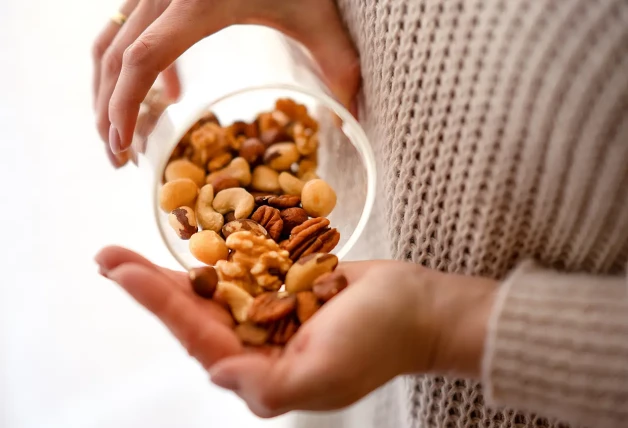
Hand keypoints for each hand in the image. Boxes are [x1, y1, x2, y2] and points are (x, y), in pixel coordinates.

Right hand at [91, 0, 359, 160]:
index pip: (143, 60)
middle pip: (115, 57)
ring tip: (123, 132)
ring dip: (109, 90)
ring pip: (111, 40)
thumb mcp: (319, 16)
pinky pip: (130, 26)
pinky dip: (134, 64)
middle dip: (108, 112)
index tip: (124, 146)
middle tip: (119, 157)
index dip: (124, 106)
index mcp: (199, 4)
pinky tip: (168, 92)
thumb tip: (353, 115)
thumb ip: (339, 65)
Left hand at [95, 246, 496, 417]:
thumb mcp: (328, 373)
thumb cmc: (381, 338)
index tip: (119, 270)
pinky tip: (187, 242)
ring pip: (210, 292)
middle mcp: (260, 349)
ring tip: (127, 252)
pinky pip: (241, 273)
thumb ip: (271, 387)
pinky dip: (213, 257)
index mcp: (264, 375)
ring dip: (170, 270)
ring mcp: (271, 317)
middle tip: (106, 255)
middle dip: (149, 285)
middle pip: (193, 314)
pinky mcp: (284, 289)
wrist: (420, 307)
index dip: (157, 303)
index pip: (199, 338)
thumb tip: (219, 374)